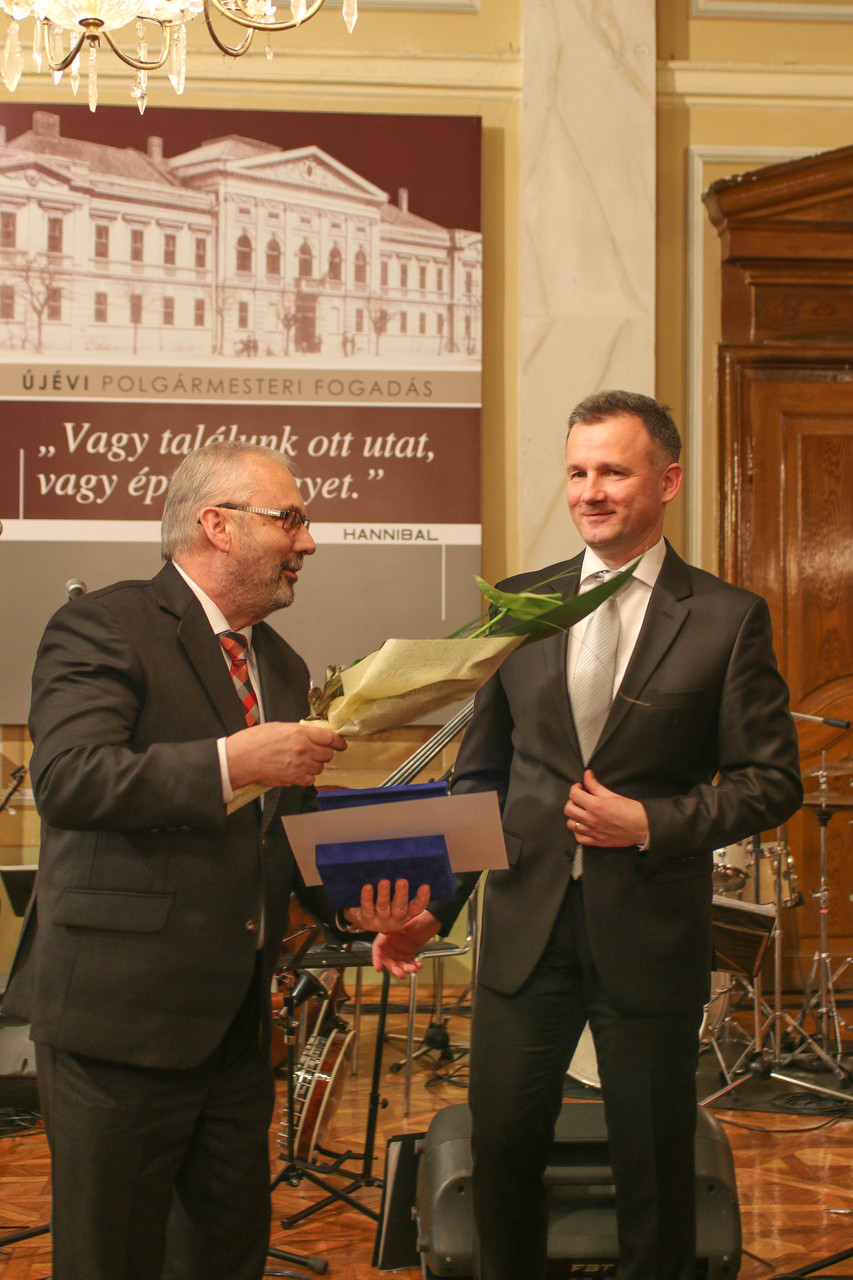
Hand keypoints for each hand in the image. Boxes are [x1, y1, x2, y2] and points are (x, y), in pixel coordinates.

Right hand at [225, 721, 345, 788]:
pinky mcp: (293, 778)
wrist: (242, 758)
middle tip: (317, 753)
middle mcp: (303, 749)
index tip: (341, 744)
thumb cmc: (255, 741)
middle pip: (328, 754)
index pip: (330, 738)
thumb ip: (298, 731)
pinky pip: (310, 780)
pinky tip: (299, 772)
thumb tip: (310, 734)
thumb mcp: (279, 727)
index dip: (338, 742)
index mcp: (300, 733)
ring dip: (315, 766)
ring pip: (320, 768)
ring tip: (303, 762)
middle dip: (324, 754)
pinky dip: (307, 777)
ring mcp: (300, 765)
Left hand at [343, 879, 431, 934]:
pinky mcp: (366, 919)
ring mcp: (380, 920)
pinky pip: (367, 908)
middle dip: (401, 894)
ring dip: (384, 894)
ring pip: (383, 907)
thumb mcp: (396, 898)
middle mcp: (395, 918)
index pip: (417, 907)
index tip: (425, 886)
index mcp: (407, 912)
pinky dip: (367, 898)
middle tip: (402, 881)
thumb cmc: (386, 902)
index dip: (422, 898)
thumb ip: (401, 885)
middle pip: (400, 908)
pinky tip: (367, 887)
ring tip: (384, 882)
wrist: (366, 919)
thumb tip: (404, 861)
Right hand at [372, 911, 441, 977]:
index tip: (378, 968)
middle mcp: (393, 942)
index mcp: (389, 933)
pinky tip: (419, 965)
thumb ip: (397, 928)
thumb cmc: (421, 917)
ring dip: (405, 969)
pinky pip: (408, 963)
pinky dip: (413, 966)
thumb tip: (384, 932)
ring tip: (413, 969)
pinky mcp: (409, 952)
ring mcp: (401, 948)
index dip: (376, 958)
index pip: (378, 947)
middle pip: (388, 959)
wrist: (433, 919)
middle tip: (400, 974)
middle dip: (393, 968)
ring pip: (399, 963)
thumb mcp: (409, 921)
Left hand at [564, 769, 649, 846]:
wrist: (643, 826)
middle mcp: (591, 819)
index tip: (579, 787)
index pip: (573, 794)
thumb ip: (596, 785)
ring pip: (571, 824)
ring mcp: (593, 832)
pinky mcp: (596, 841)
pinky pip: (579, 838)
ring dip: (574, 816)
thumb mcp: (612, 795)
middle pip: (568, 809)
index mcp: (595, 806)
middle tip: (580, 799)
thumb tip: (587, 775)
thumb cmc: (631, 811)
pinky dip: (578, 831)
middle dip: (572, 801)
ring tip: (581, 812)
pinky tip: (584, 826)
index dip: (575, 788)